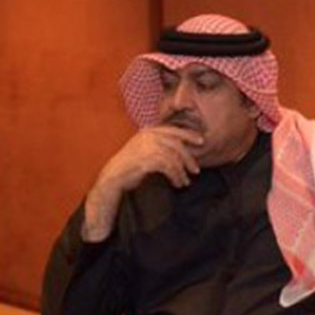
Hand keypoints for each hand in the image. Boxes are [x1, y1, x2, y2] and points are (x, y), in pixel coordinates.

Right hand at [82, 126, 203, 240]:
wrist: (113, 176)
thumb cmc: (130, 165)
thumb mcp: (144, 149)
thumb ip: (159, 145)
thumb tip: (181, 149)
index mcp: (148, 131)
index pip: (173, 130)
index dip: (189, 135)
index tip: (201, 141)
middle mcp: (148, 137)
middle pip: (177, 145)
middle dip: (189, 158)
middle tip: (196, 170)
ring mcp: (146, 148)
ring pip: (174, 158)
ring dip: (182, 172)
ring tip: (185, 182)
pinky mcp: (146, 161)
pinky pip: (168, 168)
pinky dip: (175, 177)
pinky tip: (177, 183)